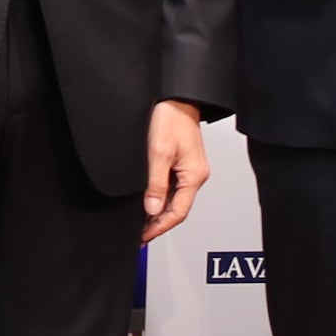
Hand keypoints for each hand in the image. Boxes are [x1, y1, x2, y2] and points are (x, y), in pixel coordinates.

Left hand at [138, 99, 208, 244]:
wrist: (176, 98)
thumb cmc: (171, 118)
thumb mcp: (158, 152)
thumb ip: (155, 183)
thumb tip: (151, 209)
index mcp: (194, 175)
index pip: (178, 212)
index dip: (160, 227)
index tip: (144, 236)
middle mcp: (195, 175)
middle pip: (177, 208)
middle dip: (158, 223)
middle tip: (140, 235)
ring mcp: (190, 170)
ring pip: (174, 199)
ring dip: (158, 211)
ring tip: (140, 223)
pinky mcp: (183, 163)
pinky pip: (173, 187)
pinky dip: (160, 197)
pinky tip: (148, 202)